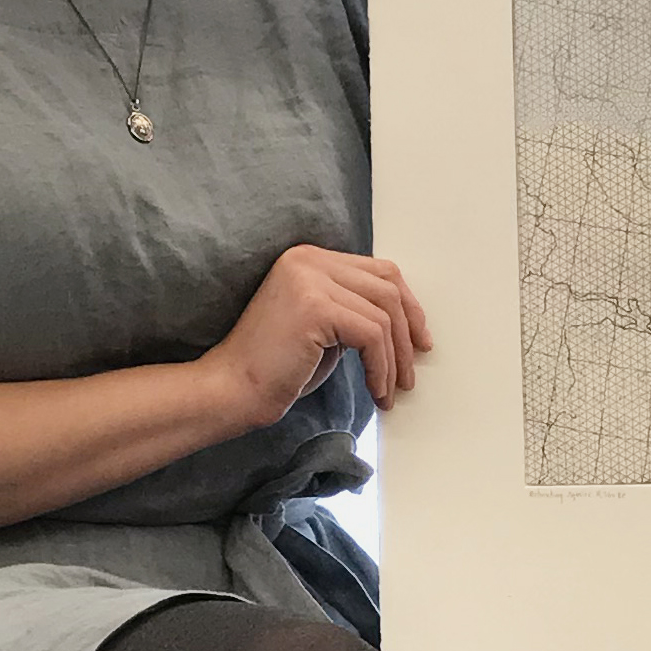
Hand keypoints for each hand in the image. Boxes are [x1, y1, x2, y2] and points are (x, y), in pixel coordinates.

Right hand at [204, 244, 432, 427]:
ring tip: (390, 391)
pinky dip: (381, 369)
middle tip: (411, 373)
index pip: (378, 271)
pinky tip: (376, 392)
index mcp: (309, 258)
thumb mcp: (324, 328)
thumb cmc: (276, 368)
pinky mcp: (314, 306)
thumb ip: (353, 310)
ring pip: (383, 316)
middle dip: (409, 333)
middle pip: (387, 288)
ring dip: (394, 360)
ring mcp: (310, 279)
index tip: (418, 341)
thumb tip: (405, 320)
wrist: (231, 389)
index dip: (408, 307)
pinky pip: (371, 336)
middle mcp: (309, 259)